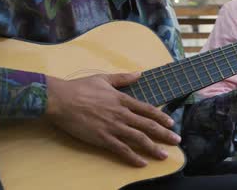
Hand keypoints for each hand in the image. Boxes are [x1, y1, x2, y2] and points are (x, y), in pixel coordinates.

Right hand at [45, 73, 180, 166]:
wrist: (60, 100)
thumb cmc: (80, 88)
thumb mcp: (104, 78)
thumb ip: (123, 78)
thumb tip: (139, 73)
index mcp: (122, 100)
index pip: (147, 109)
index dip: (161, 117)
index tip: (171, 123)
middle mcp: (121, 114)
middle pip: (148, 125)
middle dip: (165, 134)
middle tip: (177, 141)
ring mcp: (113, 127)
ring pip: (139, 138)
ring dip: (153, 148)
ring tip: (164, 155)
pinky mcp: (102, 138)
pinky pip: (121, 149)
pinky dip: (133, 157)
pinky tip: (142, 163)